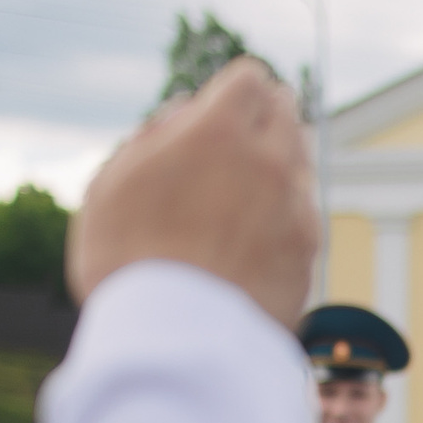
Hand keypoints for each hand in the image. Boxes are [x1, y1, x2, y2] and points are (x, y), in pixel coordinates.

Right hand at [66, 57, 316, 328]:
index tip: (221, 107)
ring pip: (301, 163)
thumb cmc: (127, 261)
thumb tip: (184, 111)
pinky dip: (288, 211)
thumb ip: (151, 139)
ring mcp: (296, 206)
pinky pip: (304, 213)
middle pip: (285, 114)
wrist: (175, 343)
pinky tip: (266, 226)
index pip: (248, 80)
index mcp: (219, 131)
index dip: (232, 91)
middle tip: (248, 129)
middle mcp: (270, 161)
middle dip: (266, 115)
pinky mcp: (310, 251)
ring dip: (283, 160)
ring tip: (258, 175)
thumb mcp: (111, 186)